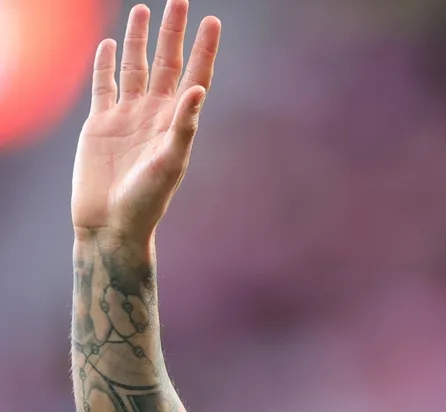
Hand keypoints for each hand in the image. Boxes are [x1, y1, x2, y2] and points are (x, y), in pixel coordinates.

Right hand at [71, 0, 220, 244]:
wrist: (110, 223)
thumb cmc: (146, 200)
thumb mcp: (169, 163)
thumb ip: (184, 126)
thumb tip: (196, 89)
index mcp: (177, 122)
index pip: (195, 76)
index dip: (204, 49)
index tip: (213, 21)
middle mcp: (155, 114)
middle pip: (167, 63)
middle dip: (173, 32)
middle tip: (180, 0)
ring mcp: (127, 116)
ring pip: (135, 67)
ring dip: (139, 39)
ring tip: (142, 9)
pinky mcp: (100, 123)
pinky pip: (104, 86)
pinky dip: (105, 64)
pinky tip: (108, 44)